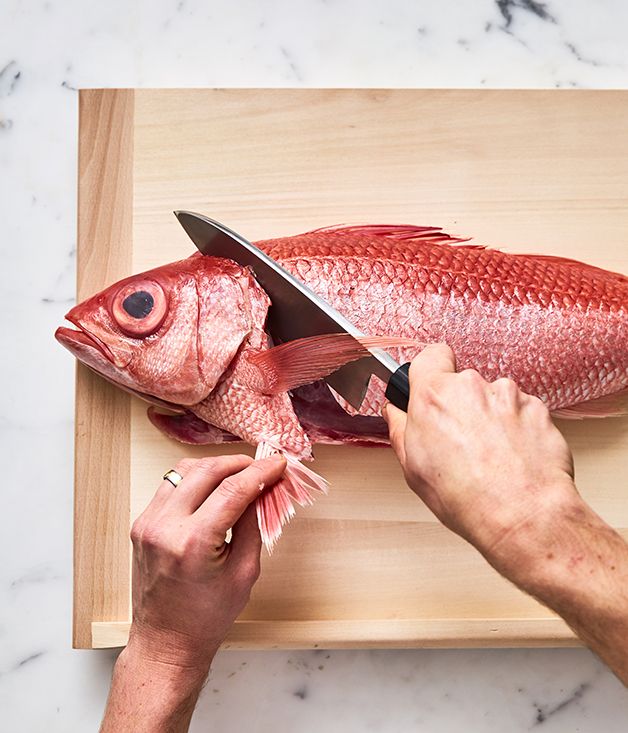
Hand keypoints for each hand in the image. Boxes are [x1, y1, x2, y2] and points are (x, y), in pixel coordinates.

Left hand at [128, 453, 285, 671]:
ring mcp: (148, 523)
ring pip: (185, 470)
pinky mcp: (142, 524)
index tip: (279, 463)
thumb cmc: (206, 617)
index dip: (261, 472)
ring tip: (240, 474)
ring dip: (216, 467)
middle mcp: (165, 527)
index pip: (233, 489)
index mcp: (193, 543)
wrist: (166, 642)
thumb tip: (263, 488)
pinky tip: (213, 487)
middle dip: (239, 463)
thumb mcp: (245, 571)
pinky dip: (195, 479)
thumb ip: (253, 523)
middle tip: (262, 466)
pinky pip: (171, 485)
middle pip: (207, 470)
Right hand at [383, 344, 578, 572]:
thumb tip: (395, 413)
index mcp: (435, 395)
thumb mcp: (413, 467)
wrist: (521, 515)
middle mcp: (472, 386)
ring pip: (494, 398)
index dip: (431, 371)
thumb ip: (400, 429)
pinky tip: (513, 457)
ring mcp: (509, 395)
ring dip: (491, 418)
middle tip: (461, 441)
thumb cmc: (466, 497)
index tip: (431, 389)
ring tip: (491, 456)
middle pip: (463, 383)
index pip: (431, 356)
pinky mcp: (538, 409)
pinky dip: (518, 429)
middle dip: (462, 405)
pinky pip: (522, 412)